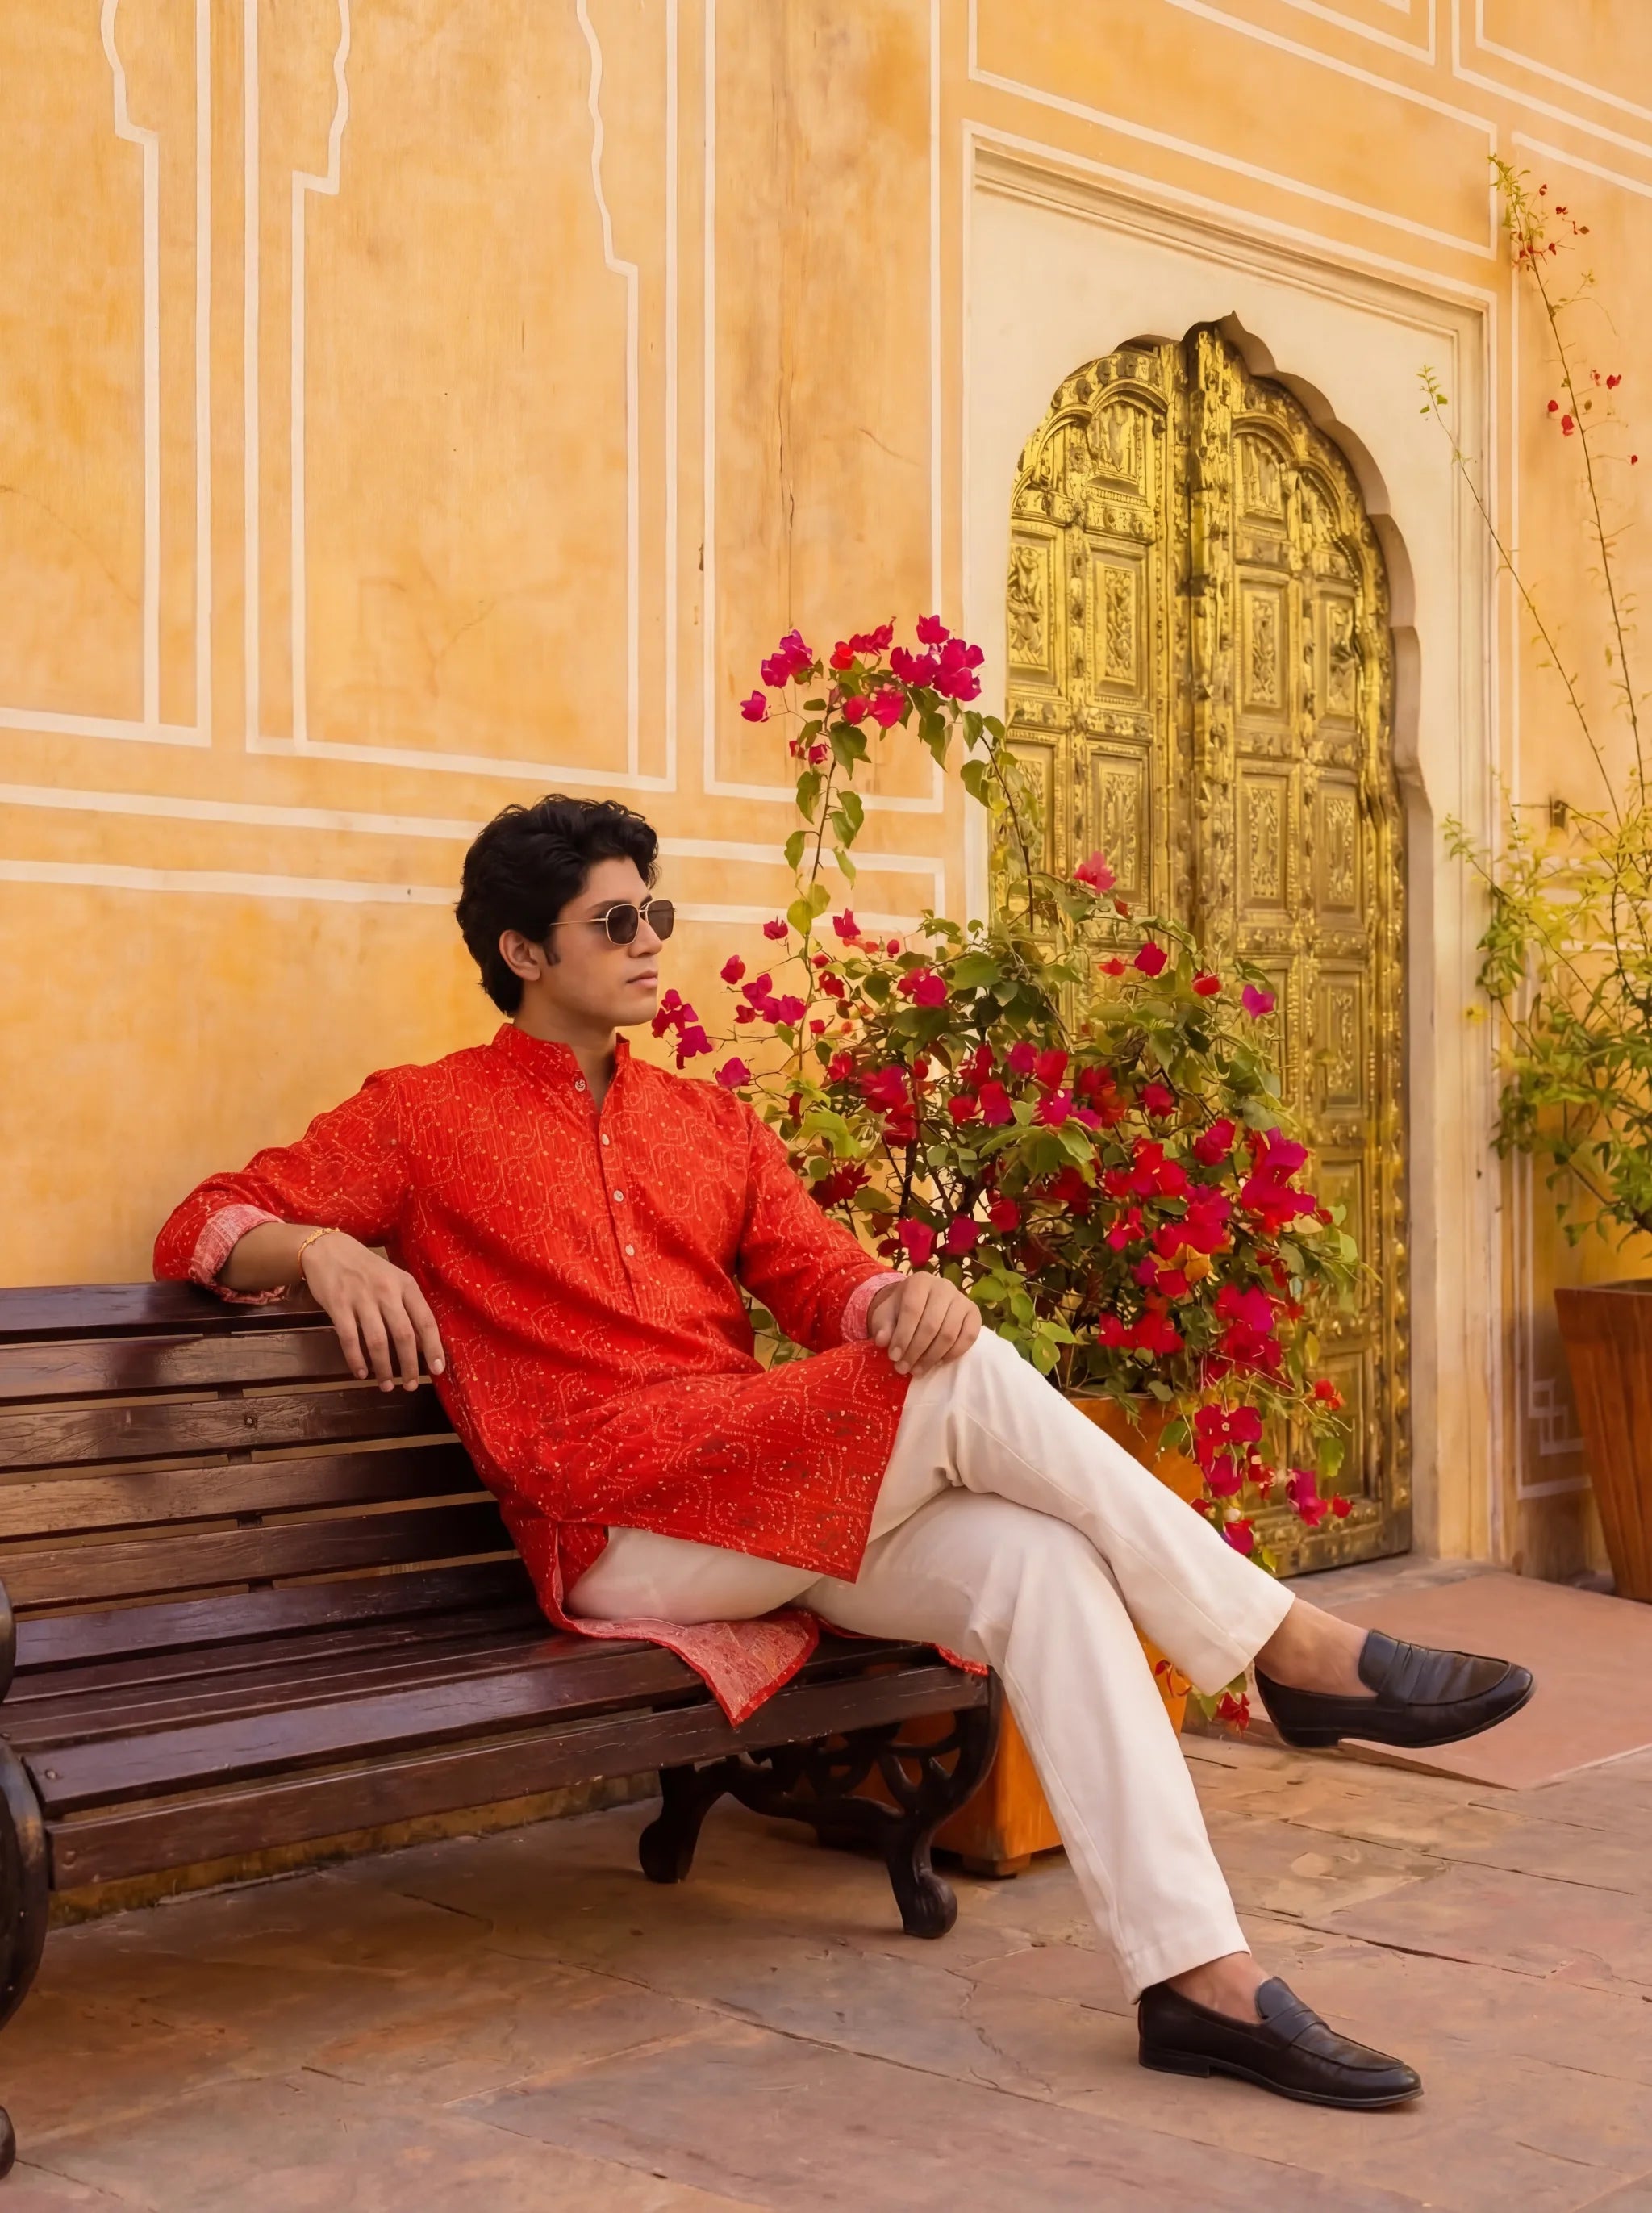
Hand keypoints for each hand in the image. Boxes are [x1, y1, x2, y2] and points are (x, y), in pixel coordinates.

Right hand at [300, 1232, 446, 1391]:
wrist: (328, 1249)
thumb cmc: (366, 1268)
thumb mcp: (393, 1279)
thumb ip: (407, 1305)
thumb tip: (421, 1343)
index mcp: (405, 1285)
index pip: (425, 1321)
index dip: (433, 1348)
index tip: (438, 1370)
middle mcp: (386, 1291)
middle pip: (404, 1336)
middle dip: (409, 1366)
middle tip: (411, 1385)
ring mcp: (361, 1298)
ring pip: (378, 1342)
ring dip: (384, 1369)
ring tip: (387, 1385)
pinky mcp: (338, 1305)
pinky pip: (350, 1339)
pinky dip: (357, 1360)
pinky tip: (362, 1374)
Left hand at [867, 1275, 980, 1376]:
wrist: (921, 1303)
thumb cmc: (901, 1309)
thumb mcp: (886, 1314)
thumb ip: (883, 1326)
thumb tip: (883, 1340)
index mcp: (920, 1281)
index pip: (912, 1310)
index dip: (902, 1336)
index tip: (893, 1357)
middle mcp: (943, 1286)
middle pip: (931, 1325)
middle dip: (915, 1351)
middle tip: (904, 1368)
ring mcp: (962, 1299)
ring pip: (949, 1334)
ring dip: (932, 1357)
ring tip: (917, 1370)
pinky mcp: (974, 1313)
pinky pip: (968, 1337)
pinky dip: (953, 1353)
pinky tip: (938, 1363)